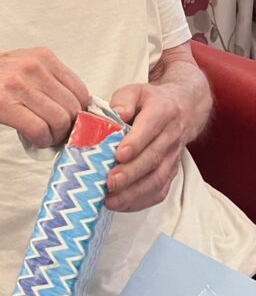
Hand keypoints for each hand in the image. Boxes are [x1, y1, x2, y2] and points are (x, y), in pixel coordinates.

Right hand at [0, 47, 89, 148]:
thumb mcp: (20, 65)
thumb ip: (46, 80)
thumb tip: (74, 106)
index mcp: (41, 56)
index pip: (80, 90)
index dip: (80, 112)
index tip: (73, 124)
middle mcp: (33, 67)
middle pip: (72, 107)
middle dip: (69, 128)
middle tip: (57, 135)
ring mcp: (18, 85)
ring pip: (59, 120)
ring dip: (55, 136)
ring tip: (44, 138)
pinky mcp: (4, 104)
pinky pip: (38, 130)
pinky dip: (41, 141)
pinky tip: (33, 140)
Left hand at [106, 82, 188, 211]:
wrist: (185, 108)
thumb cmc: (153, 101)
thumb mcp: (136, 91)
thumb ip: (123, 100)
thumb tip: (116, 115)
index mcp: (162, 112)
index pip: (150, 128)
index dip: (135, 143)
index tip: (118, 155)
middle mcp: (171, 136)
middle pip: (152, 158)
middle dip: (130, 173)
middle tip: (109, 182)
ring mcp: (173, 157)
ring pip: (157, 179)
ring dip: (134, 192)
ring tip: (111, 200)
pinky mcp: (172, 171)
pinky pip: (160, 190)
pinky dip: (141, 201)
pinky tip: (122, 204)